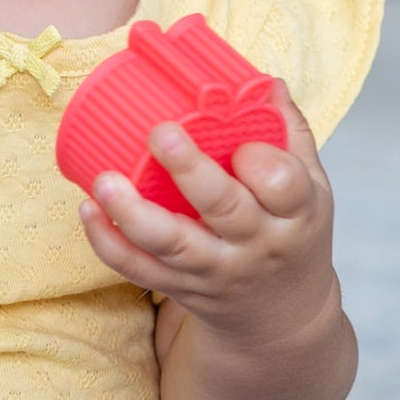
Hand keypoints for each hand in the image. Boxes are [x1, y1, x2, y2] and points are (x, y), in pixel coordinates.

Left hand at [79, 81, 339, 346]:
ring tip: (105, 180)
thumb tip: (267, 81)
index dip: (259, 160)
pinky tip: (88, 210)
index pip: (281, 184)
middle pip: (222, 208)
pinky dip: (107, 242)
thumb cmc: (291, 234)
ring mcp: (213, 270)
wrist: (280, 317)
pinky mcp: (179, 288)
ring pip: (171, 244)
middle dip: (189, 170)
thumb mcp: (311, 189)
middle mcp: (254, 244)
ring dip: (132, 213)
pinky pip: (138, 269)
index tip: (239, 141)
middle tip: (161, 132)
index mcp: (293, 213)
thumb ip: (290, 135)